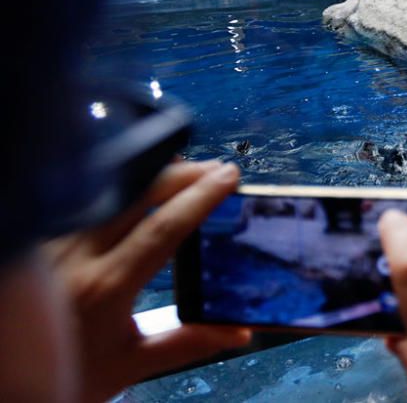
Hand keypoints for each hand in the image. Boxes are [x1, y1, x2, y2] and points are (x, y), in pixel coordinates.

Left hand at [43, 160, 251, 402]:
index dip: (200, 198)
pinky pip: (86, 202)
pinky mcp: (43, 243)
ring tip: (186, 171)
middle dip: (181, 174)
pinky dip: (121, 189)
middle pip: (136, 194)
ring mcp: (54, 245)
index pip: (162, 228)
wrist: (10, 385)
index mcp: (105, 288)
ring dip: (151, 176)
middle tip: (215, 169)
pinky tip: (142, 188)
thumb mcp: (131, 364)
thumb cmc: (69, 376)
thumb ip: (187, 343)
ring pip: (108, 191)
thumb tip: (240, 331)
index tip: (228, 178)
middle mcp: (75, 258)